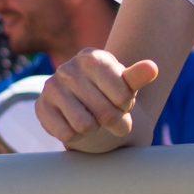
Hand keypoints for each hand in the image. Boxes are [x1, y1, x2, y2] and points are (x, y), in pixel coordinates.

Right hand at [36, 48, 158, 147]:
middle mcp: (67, 68)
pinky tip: (75, 124)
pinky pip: (67, 134)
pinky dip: (77, 137)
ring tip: (93, 119)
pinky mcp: (41, 107)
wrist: (89, 109)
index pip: (122, 95)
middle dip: (113, 120)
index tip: (121, 100)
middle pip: (105, 113)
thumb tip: (152, 68)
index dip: (126, 106)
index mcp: (91, 57)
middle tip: (109, 114)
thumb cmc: (112, 95)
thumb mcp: (128, 87)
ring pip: (85, 125)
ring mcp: (51, 87)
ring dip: (94, 129)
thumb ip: (138, 77)